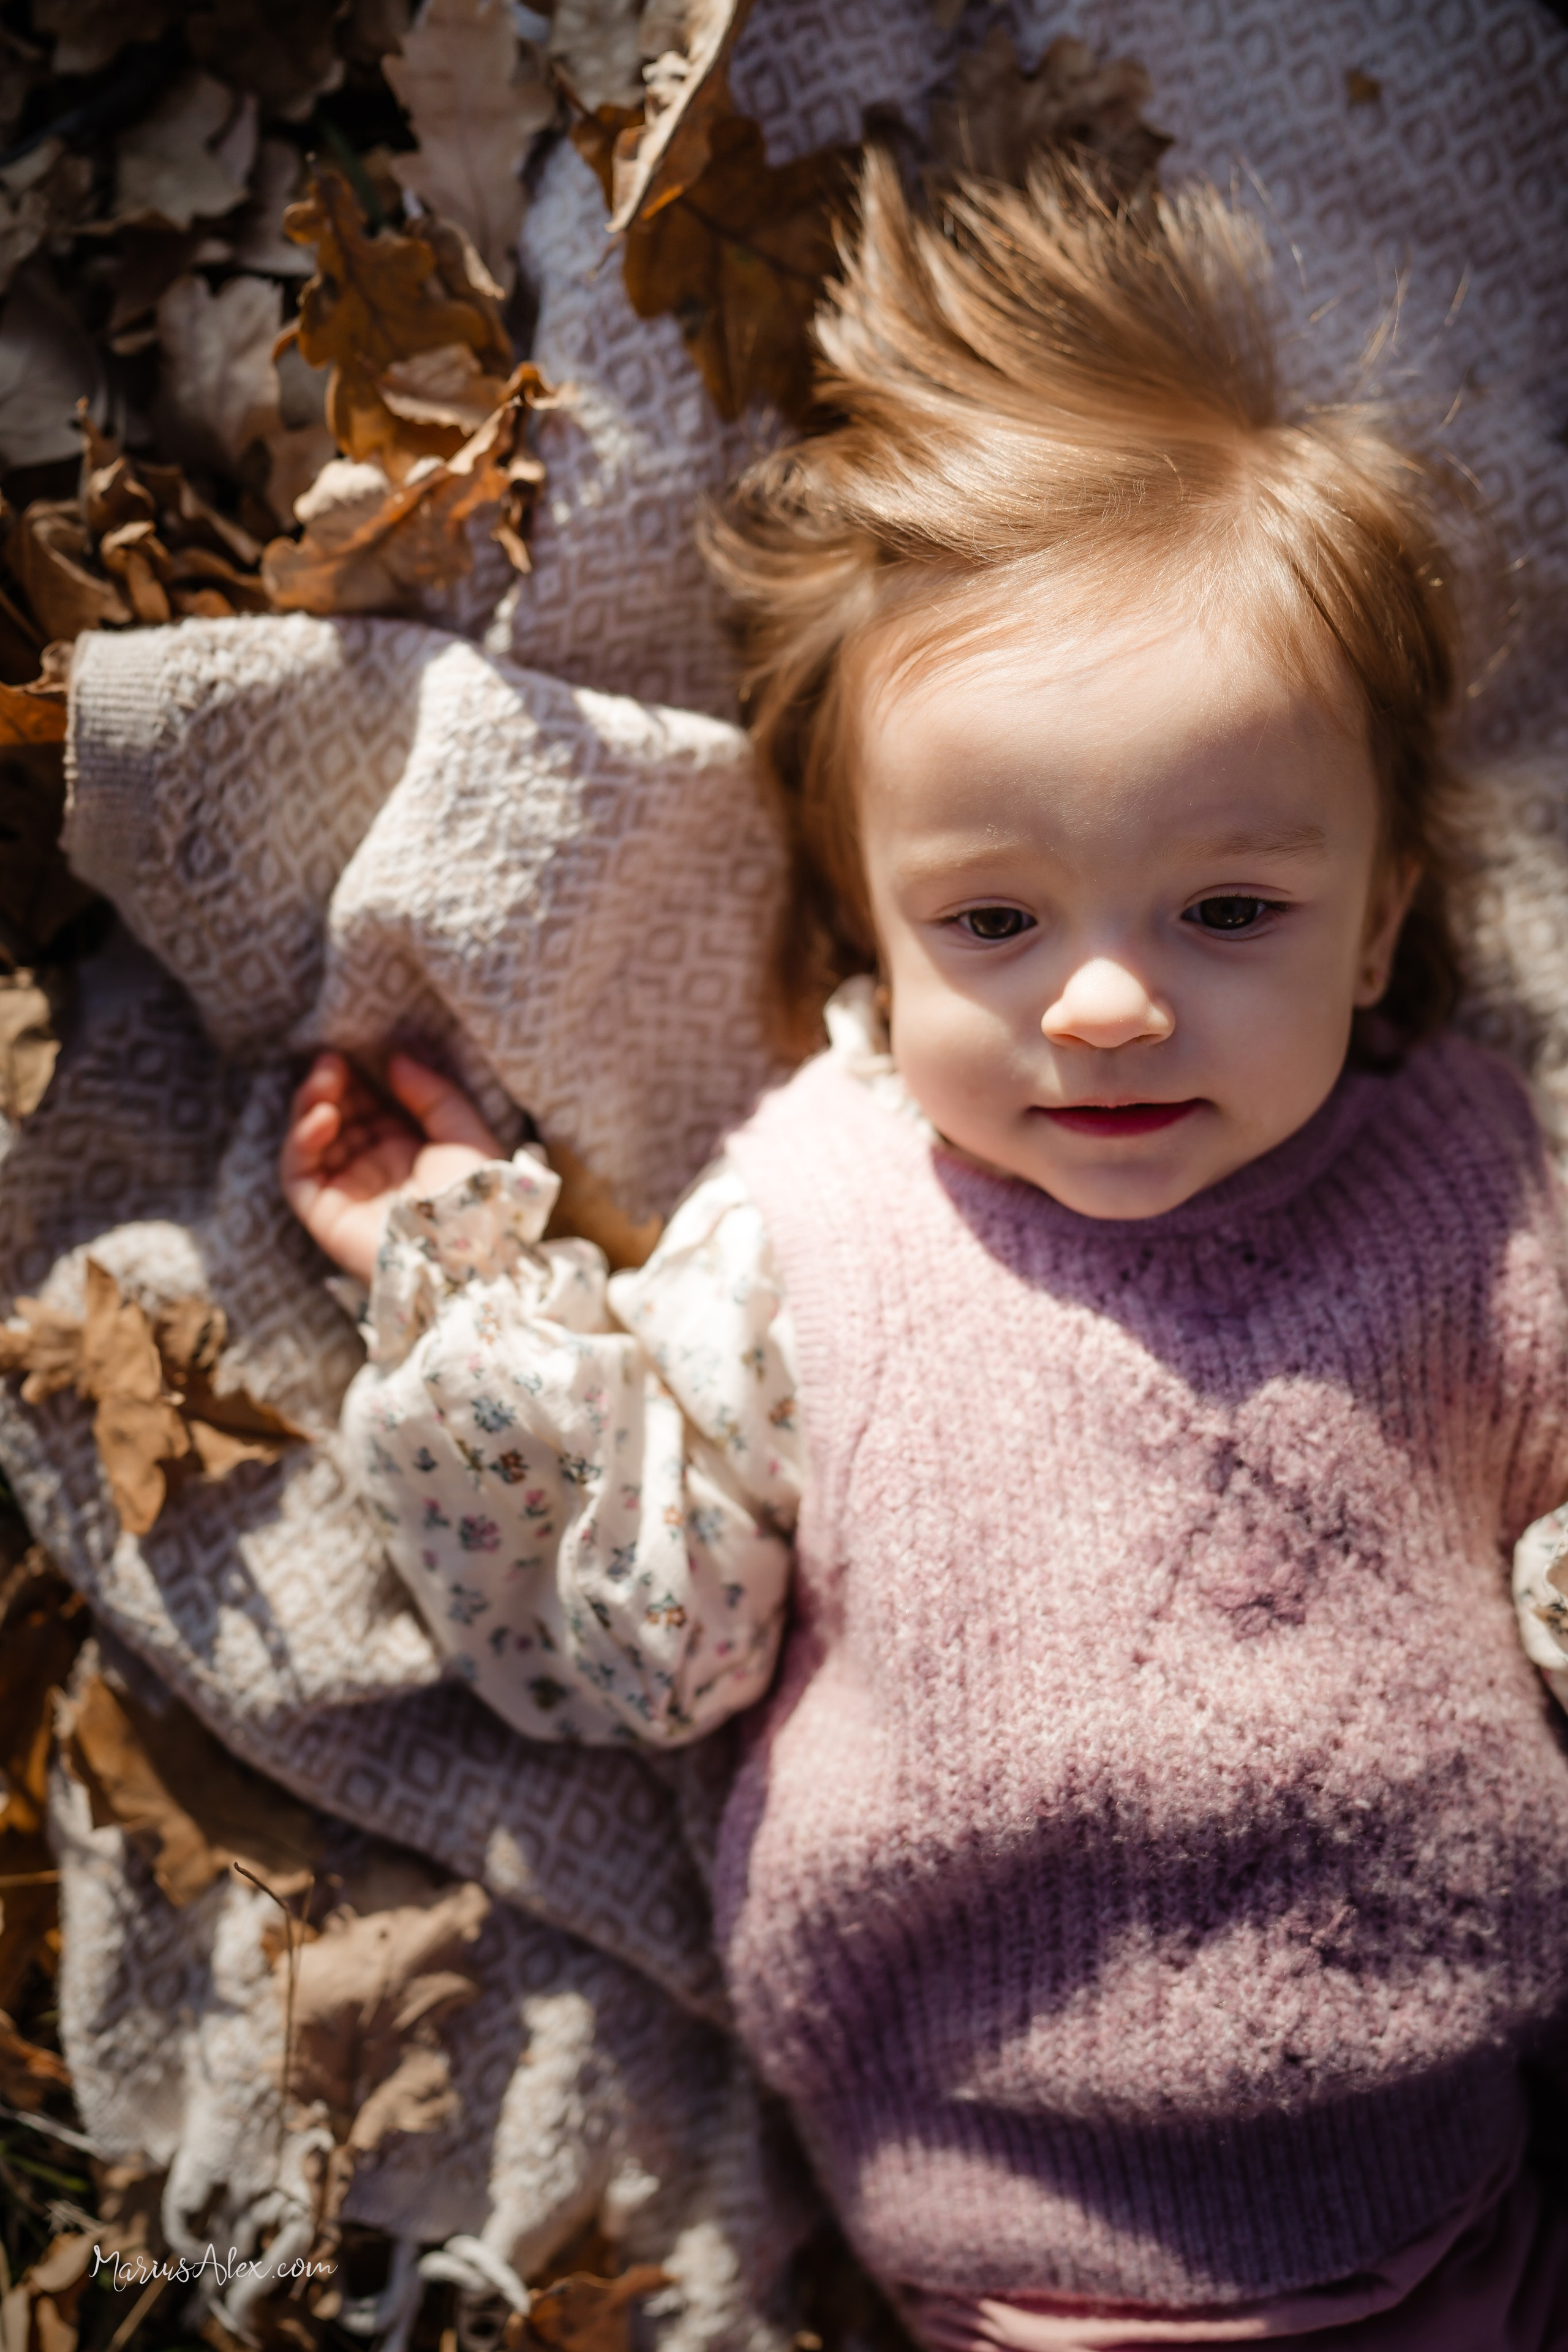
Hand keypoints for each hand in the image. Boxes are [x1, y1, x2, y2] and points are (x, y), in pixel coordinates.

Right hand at [279, 1050, 503, 1285]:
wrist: (470, 1258)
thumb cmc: (477, 1201)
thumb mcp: (465, 1133)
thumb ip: (432, 1093)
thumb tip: (395, 1058)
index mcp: (410, 1154)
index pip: (373, 1109)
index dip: (362, 1078)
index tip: (359, 1046)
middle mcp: (375, 1172)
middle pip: (340, 1120)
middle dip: (334, 1085)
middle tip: (334, 1056)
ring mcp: (348, 1193)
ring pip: (313, 1142)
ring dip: (313, 1104)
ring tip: (326, 1076)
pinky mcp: (325, 1215)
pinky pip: (300, 1174)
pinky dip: (302, 1141)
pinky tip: (322, 1115)